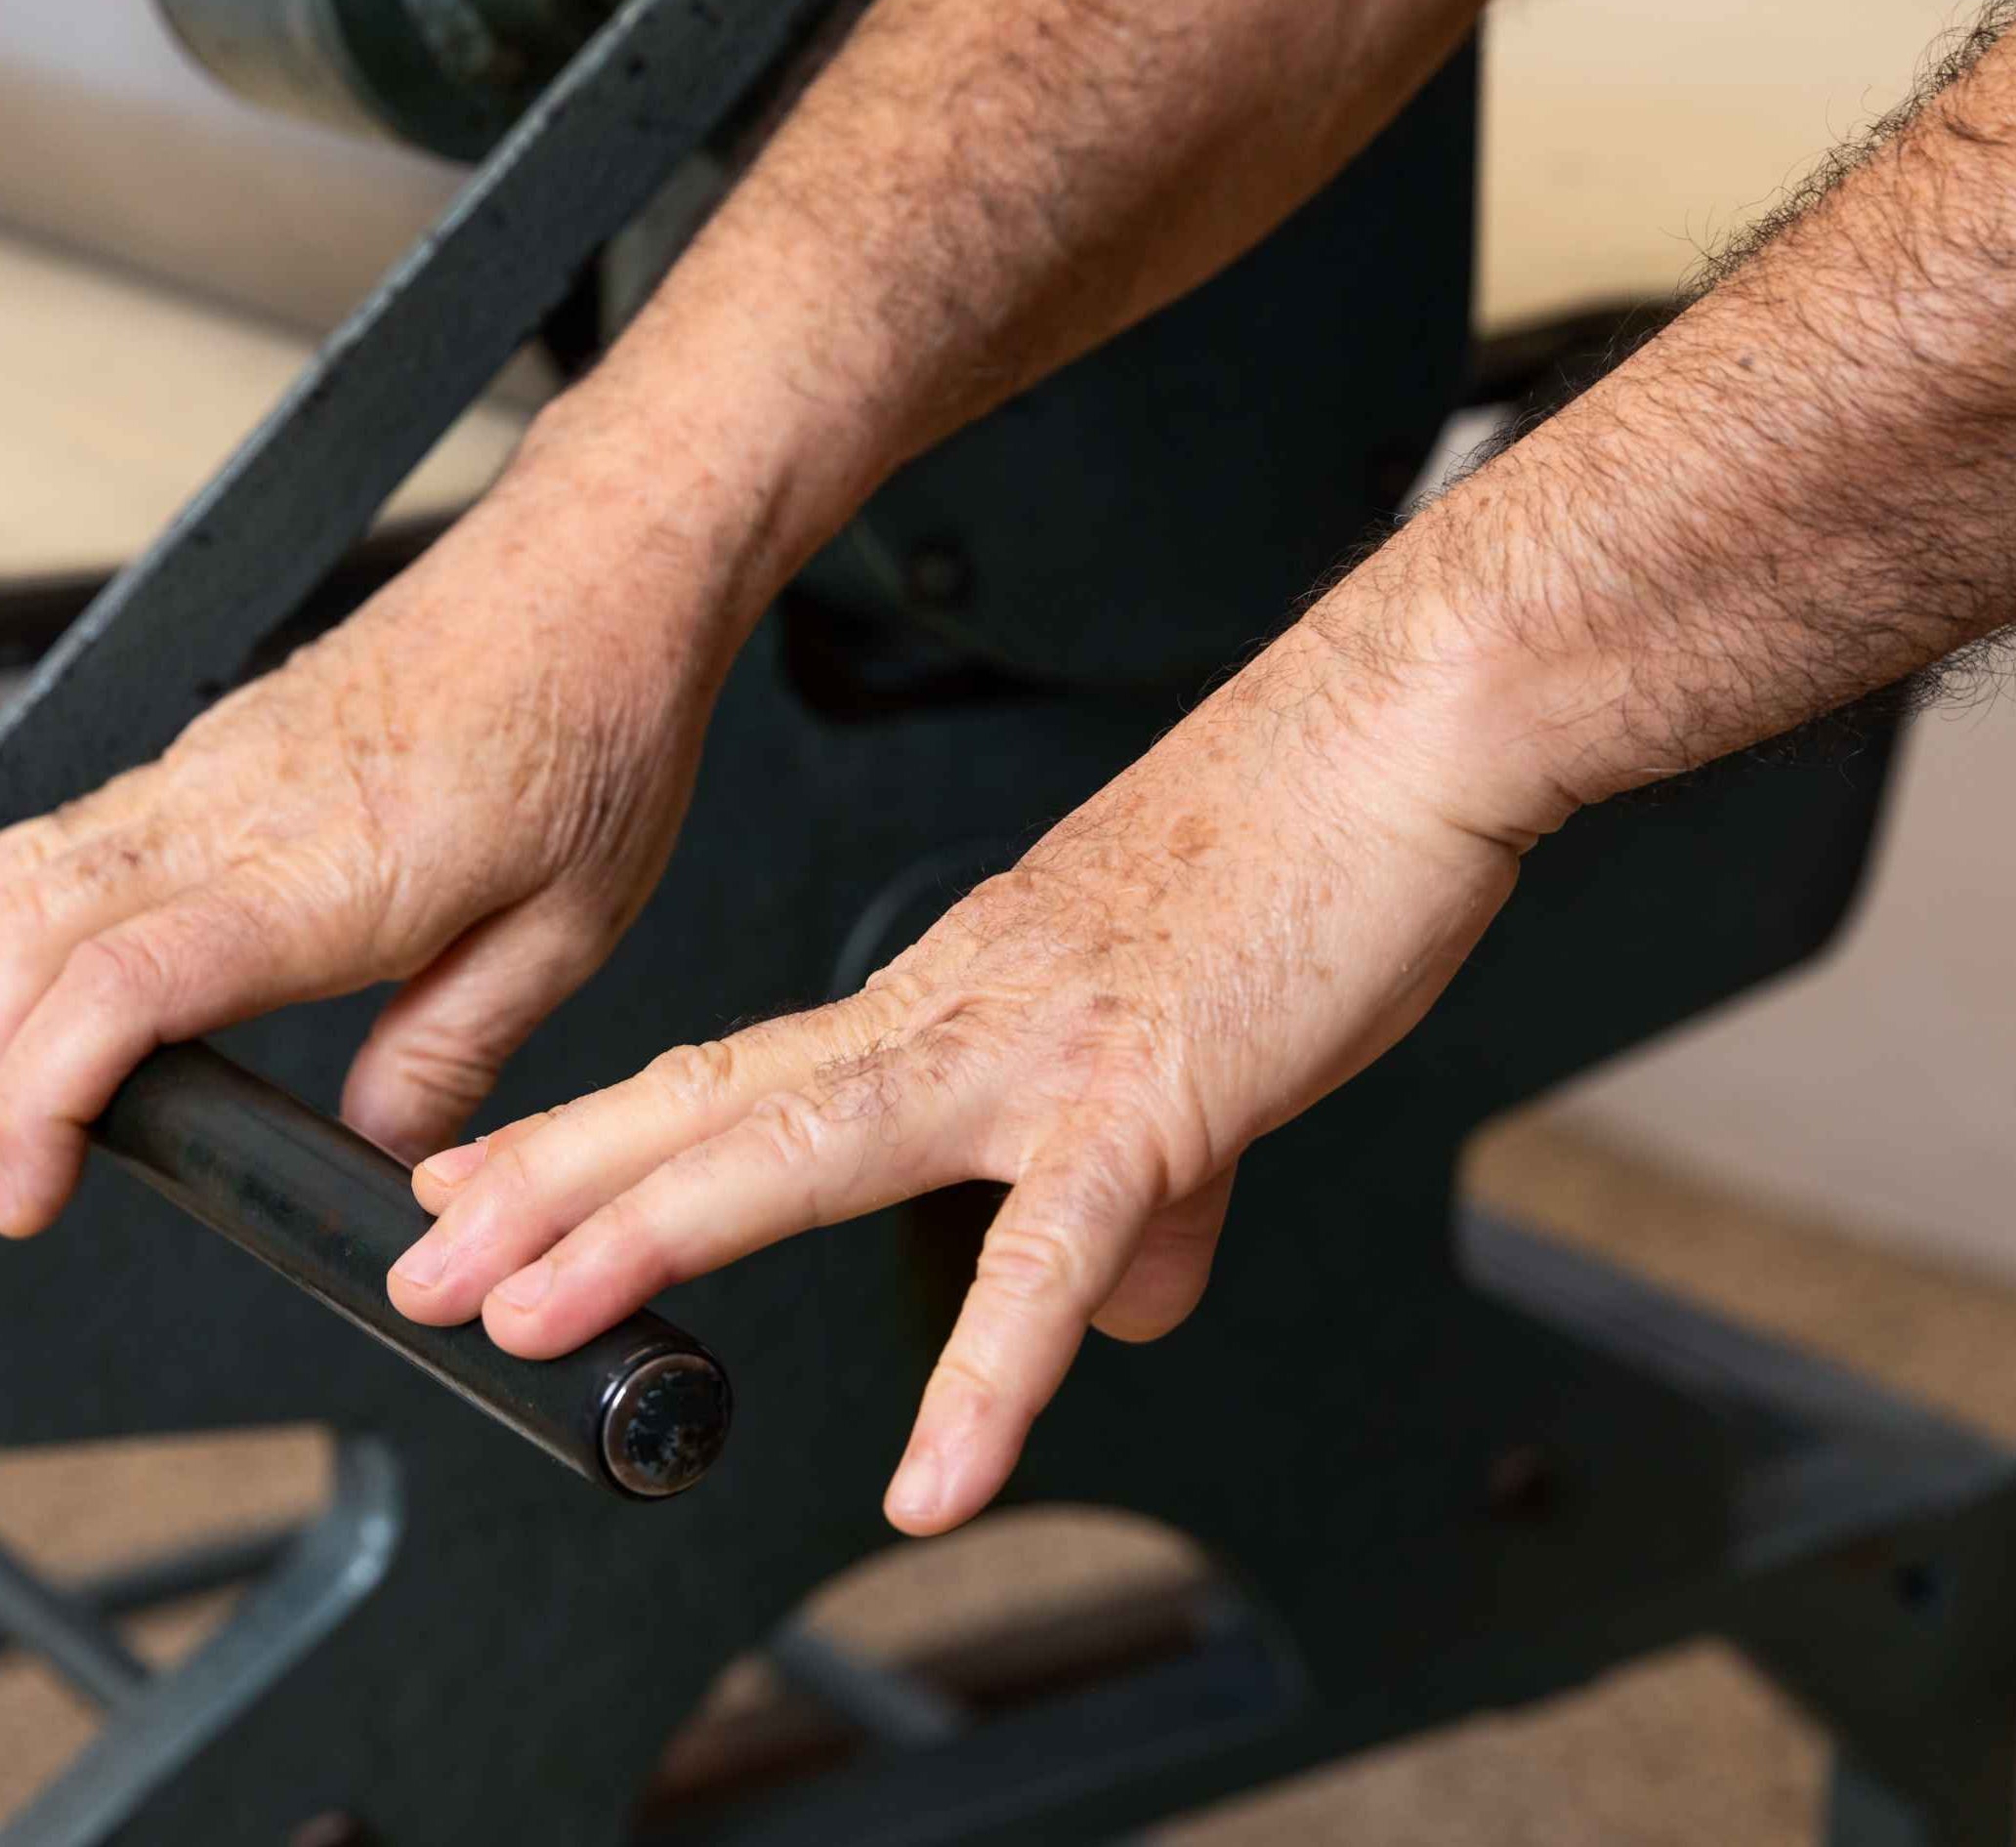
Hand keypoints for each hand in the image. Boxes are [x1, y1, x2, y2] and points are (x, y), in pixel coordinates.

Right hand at [0, 394, 779, 1235]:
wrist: (595, 566)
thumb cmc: (599, 717)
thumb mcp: (572, 923)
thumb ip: (455, 1049)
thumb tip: (380, 1147)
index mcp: (330, 868)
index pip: (119, 987)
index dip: (41, 1102)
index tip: (28, 1192)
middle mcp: (239, 806)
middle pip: (25, 932)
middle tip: (15, 1171)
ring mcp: (212, 765)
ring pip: (23, 873)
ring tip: (17, 1094)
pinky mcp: (217, 744)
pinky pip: (74, 830)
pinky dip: (26, 916)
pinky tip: (49, 976)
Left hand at [390, 606, 1547, 1534]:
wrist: (1398, 726)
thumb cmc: (1295, 850)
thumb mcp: (1190, 1036)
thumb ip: (1150, 1190)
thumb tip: (1128, 1307)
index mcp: (960, 988)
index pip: (748, 1067)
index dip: (608, 1133)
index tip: (493, 1178)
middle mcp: (965, 1008)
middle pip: (726, 1100)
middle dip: (561, 1184)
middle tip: (427, 1256)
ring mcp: (1041, 1045)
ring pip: (815, 1143)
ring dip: (660, 1226)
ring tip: (534, 1312)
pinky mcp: (1152, 1087)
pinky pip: (1055, 1248)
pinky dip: (992, 1367)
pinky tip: (942, 1480)